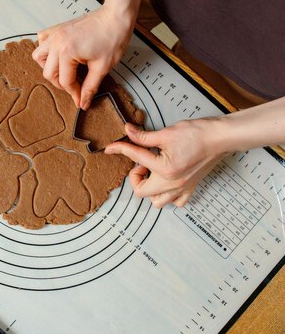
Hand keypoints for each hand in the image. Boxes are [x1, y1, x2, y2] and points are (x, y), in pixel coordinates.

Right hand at [31, 5, 133, 108]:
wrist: (116, 16)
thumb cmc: (112, 36)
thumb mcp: (103, 67)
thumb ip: (90, 87)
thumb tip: (83, 102)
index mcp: (66, 51)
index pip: (65, 81)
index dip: (74, 93)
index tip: (81, 99)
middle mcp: (56, 42)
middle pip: (49, 72)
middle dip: (62, 84)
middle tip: (75, 87)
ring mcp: (55, 34)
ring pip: (39, 57)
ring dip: (49, 67)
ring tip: (63, 71)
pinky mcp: (58, 29)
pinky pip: (42, 40)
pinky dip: (46, 49)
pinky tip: (56, 54)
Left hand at [104, 120, 229, 207]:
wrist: (221, 137)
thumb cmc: (197, 134)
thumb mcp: (166, 133)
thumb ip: (143, 137)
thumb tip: (127, 131)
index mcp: (165, 170)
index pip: (136, 159)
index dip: (121, 149)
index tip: (112, 147)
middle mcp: (173, 184)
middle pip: (141, 192)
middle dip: (135, 177)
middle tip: (141, 163)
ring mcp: (182, 188)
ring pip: (157, 202)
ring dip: (150, 189)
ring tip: (152, 173)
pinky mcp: (191, 187)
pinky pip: (175, 202)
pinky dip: (167, 195)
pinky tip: (166, 181)